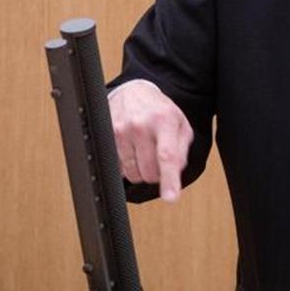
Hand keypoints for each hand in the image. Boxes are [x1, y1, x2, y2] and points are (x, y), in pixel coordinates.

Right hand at [108, 79, 192, 202]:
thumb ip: (182, 150)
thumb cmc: (160, 111)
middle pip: (149, 171)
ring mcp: (121, 130)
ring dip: (141, 170)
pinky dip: (127, 165)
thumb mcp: (180, 125)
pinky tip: (131, 149)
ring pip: (133, 173)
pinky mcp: (107, 135)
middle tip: (158, 159)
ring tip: (144, 151)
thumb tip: (176, 173)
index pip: (167, 156)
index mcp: (164, 121)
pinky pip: (119, 167)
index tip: (171, 198)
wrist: (134, 92)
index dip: (169, 180)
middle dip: (156, 173)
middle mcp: (141, 125)